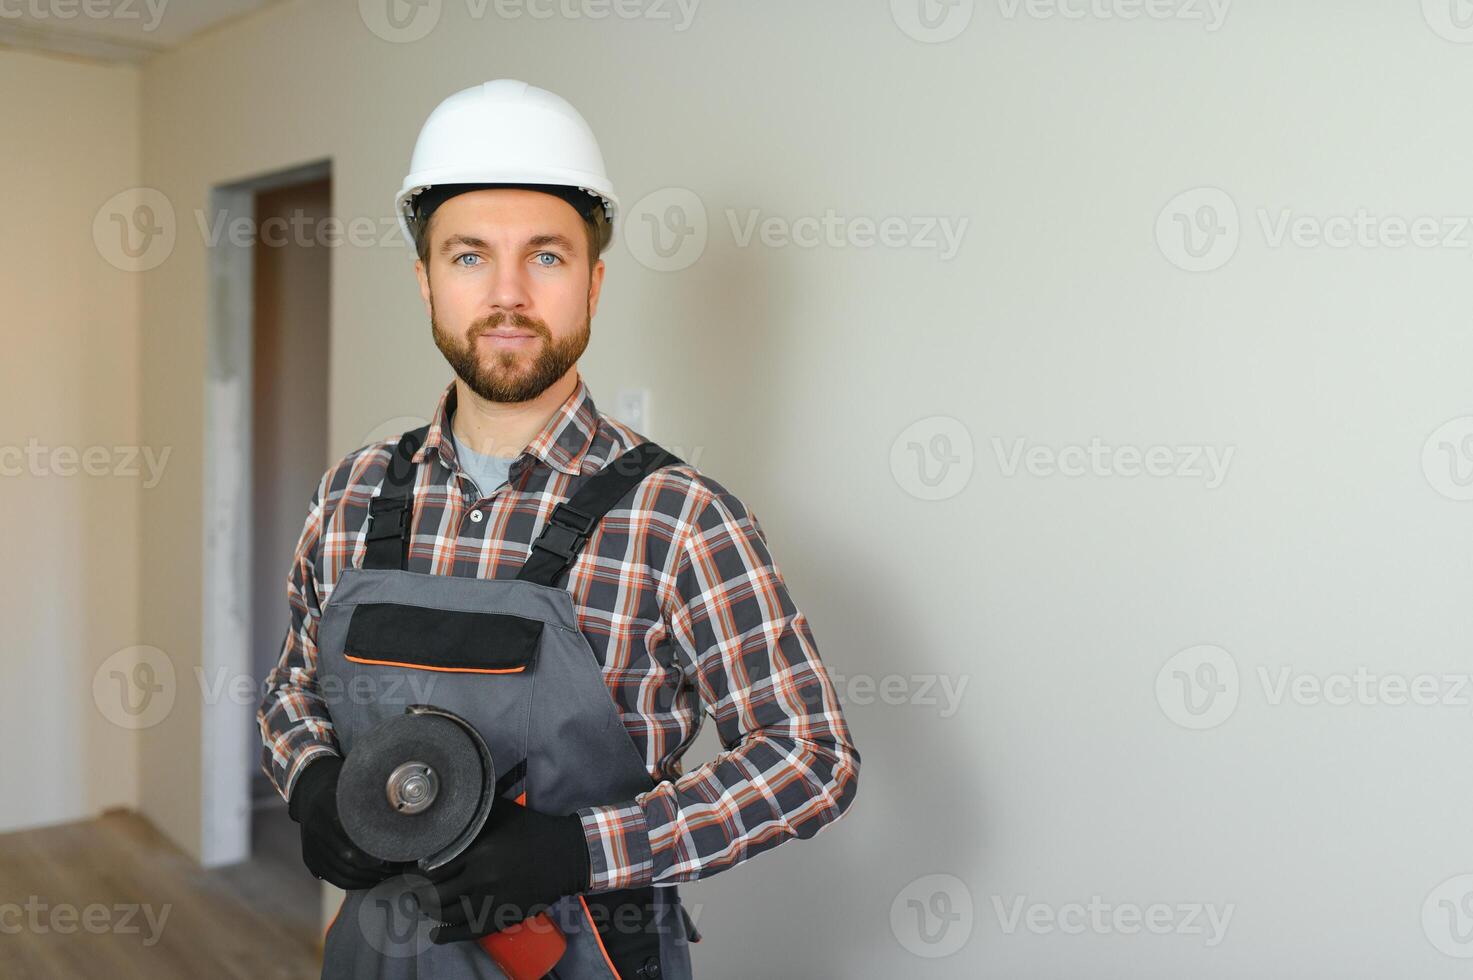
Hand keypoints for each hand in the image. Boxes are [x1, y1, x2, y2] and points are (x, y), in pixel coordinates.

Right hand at [290, 756, 412, 889]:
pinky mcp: (310, 858)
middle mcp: (316, 828)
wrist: (310, 790)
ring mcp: (311, 846)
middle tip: (396, 867)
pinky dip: (354, 882)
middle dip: (375, 867)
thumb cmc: (339, 786)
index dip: (372, 848)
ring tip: (388, 874)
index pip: (351, 834)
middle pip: (347, 857)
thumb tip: (402, 808)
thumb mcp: (352, 784)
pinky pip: (333, 877)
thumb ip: (371, 797)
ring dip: (367, 877)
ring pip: (342, 872)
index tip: (391, 854)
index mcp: (327, 806)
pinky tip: (371, 878)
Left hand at [421, 802, 590, 943]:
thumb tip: (448, 802)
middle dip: (418, 894)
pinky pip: (467, 932)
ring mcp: (491, 902)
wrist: (566, 856)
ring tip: (423, 907)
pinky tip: (436, 932)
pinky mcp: (502, 918)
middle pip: (436, 895)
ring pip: (448, 915)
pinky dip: (447, 935)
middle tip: (412, 891)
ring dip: (430, 912)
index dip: (417, 873)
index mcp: (479, 853)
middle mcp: (482, 880)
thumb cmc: (532, 830)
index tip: (411, 871)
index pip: (434, 870)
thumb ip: (474, 811)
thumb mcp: (502, 812)